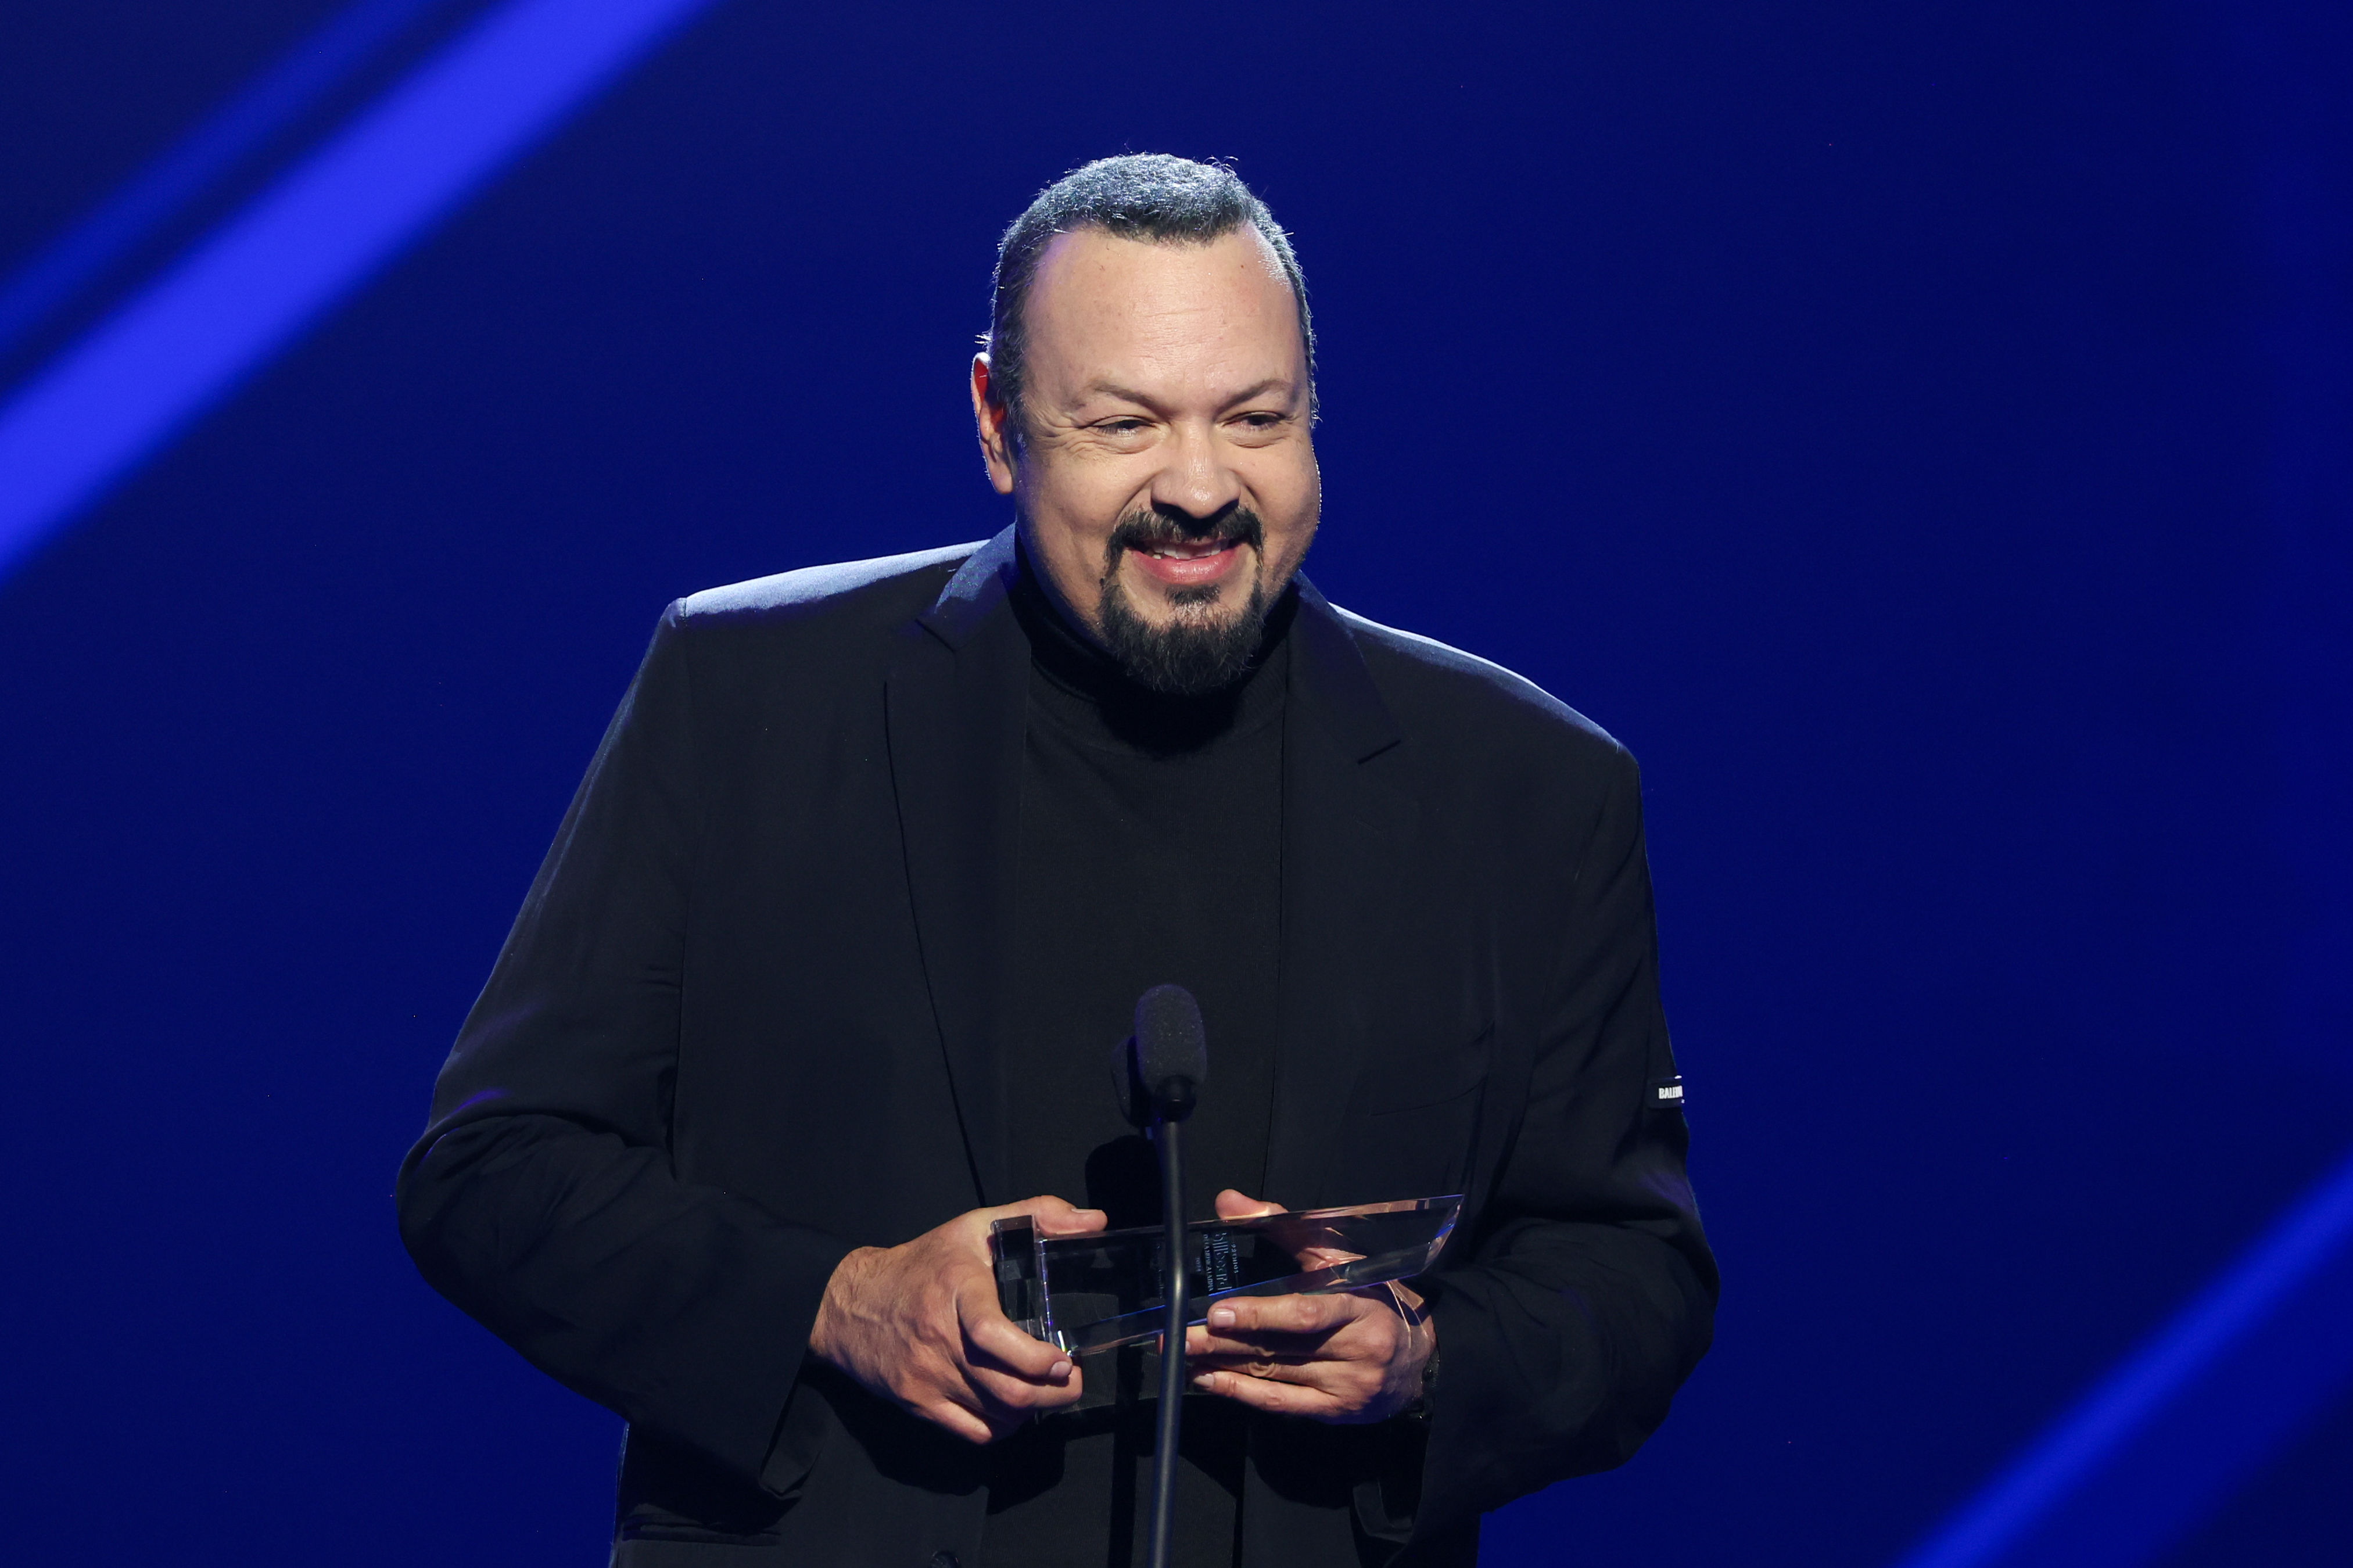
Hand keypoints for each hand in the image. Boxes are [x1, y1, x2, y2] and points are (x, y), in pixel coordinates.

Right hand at [808, 1195, 1104, 1442]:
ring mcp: (926, 1376)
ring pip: (995, 1414)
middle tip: (1071, 1380)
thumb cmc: (923, 1264)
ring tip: (1047, 1390)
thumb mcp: (975, 1227)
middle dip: (1053, 1393)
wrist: (850, 1304)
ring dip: (1033, 1410)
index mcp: (956, 1288)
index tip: (1063, 1359)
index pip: (990, 1332)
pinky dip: (1002, 1427)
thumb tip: (1095, 1221)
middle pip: (1006, 1388)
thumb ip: (1037, 1215)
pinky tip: (1012, 1409)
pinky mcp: (917, 1402)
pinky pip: (972, 1432)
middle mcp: (939, 1338)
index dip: (1033, 1357)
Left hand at [1184, 1190, 1435, 1423]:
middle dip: (1222, 1342)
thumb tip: (1229, 1201)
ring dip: (1221, 1366)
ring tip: (1180, 1354)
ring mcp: (1345, 1388)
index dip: (1259, 1315)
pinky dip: (1239, 1392)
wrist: (1420, 1359)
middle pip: (1279, 1349)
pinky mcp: (1334, 1413)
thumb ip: (1287, 1227)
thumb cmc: (1374, 1298)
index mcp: (1359, 1306)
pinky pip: (1280, 1404)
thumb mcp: (1342, 1256)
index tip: (1217, 1311)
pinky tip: (1208, 1379)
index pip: (1305, 1313)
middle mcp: (1354, 1351)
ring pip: (1273, 1377)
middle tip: (1176, 1335)